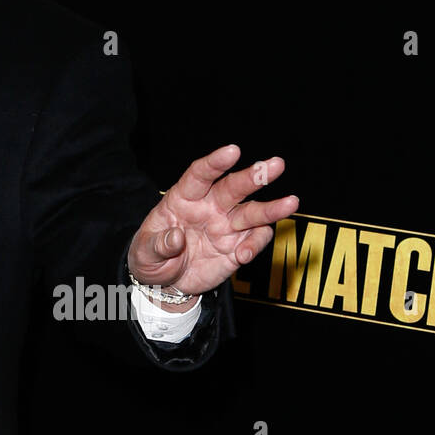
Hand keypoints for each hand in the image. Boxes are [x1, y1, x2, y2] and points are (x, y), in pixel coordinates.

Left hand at [127, 144, 297, 306]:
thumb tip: (176, 238)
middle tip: (275, 165)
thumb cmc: (150, 256)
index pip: (200, 175)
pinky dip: (254, 246)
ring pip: (252, 212)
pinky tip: (244, 255)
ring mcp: (226, 226)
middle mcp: (209, 207)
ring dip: (271, 208)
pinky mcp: (238, 247)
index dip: (215, 162)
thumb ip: (158, 244)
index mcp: (183, 198)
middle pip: (233, 188)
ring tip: (291, 203)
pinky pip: (253, 241)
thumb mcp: (143, 252)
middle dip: (254, 176)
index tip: (233, 151)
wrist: (165, 284)